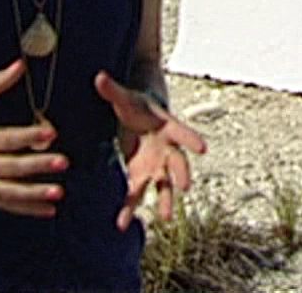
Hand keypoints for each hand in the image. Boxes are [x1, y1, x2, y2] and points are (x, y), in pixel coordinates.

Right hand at [0, 58, 68, 218]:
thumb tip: (21, 65)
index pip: (4, 139)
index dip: (28, 136)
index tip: (51, 133)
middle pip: (8, 167)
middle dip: (36, 166)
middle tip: (62, 162)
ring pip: (7, 192)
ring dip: (34, 194)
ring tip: (58, 193)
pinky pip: (3, 204)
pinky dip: (26, 209)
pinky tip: (48, 211)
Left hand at [94, 70, 208, 229]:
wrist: (140, 114)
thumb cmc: (136, 103)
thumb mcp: (125, 97)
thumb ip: (112, 90)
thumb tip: (98, 77)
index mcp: (167, 126)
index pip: (181, 132)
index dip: (191, 139)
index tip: (203, 148)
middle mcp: (167, 148)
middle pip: (178, 162)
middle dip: (182, 174)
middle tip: (185, 188)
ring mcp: (157, 164)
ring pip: (164, 184)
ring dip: (166, 200)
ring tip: (165, 219)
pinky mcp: (143, 174)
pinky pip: (139, 193)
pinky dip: (132, 207)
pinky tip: (123, 223)